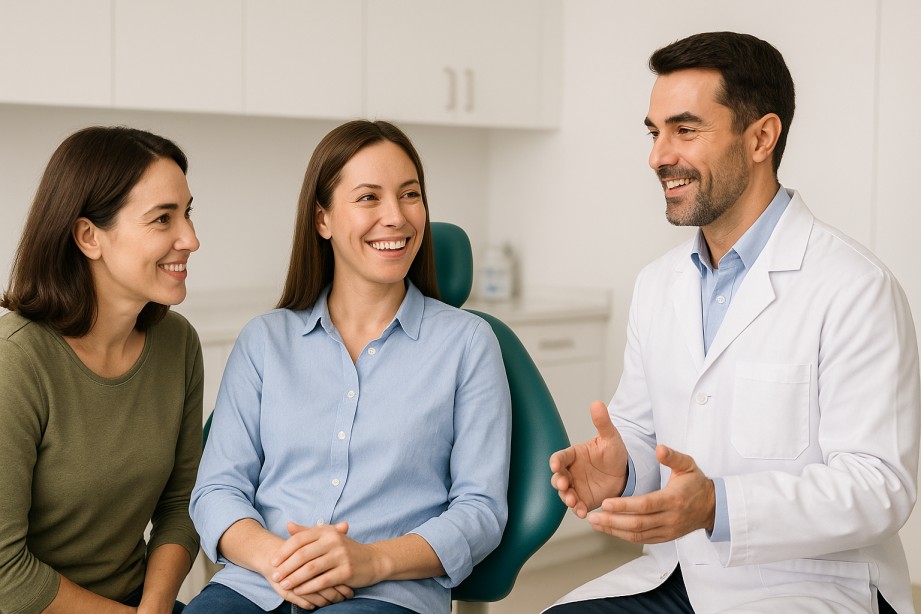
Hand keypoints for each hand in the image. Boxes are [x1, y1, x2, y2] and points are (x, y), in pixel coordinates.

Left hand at [271, 521, 378, 599]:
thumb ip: (307, 532)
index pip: (300, 540)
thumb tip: (288, 525)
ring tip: (284, 585)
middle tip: (275, 576)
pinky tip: (299, 591)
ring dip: (295, 578)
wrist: (373, 560)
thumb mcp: (328, 536)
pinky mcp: (347, 571)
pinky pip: (323, 581)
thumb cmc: (346, 548)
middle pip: (303, 555)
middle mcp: (334, 541)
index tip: (273, 562)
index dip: (284, 551)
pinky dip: (308, 587)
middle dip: (286, 567)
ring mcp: (341, 556)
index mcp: (327, 531)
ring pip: (311, 569)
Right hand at [549, 400, 629, 517]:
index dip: (556, 461)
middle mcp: (571, 471)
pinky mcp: (583, 500)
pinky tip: (581, 512)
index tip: (554, 465)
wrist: (625, 474)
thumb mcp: (611, 437)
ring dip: (565, 497)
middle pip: (558, 476)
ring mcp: (576, 486)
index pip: (560, 457)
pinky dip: (576, 509)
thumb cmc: (614, 453)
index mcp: (574, 455)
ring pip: (564, 493)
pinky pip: (576, 506)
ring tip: (571, 501)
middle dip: (558, 481)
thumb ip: (602, 423)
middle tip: (563, 484)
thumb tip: (597, 403)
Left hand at [587, 445, 714, 543]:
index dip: (624, 505)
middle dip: (612, 521)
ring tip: (595, 523)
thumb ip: (672, 456)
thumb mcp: (688, 465)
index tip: (606, 503)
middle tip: (593, 516)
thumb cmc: (697, 484)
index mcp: (673, 499)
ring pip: (637, 535)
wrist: (712, 507)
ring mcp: (667, 530)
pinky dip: (624, 536)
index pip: (645, 505)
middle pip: (638, 523)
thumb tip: (659, 449)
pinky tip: (609, 529)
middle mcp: (670, 518)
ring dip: (614, 530)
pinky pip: (642, 540)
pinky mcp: (665, 538)